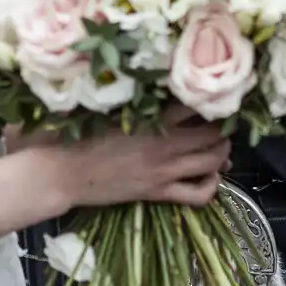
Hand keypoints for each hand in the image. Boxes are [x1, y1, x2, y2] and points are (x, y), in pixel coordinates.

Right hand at [50, 107, 232, 210]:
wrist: (63, 171)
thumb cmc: (78, 133)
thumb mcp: (109, 107)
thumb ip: (136, 99)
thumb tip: (159, 90)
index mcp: (151, 117)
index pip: (196, 104)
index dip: (211, 101)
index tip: (213, 98)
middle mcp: (164, 142)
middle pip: (213, 134)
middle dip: (223, 128)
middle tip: (220, 124)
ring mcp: (163, 170)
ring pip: (212, 161)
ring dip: (222, 153)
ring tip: (218, 147)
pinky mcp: (158, 193)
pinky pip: (199, 195)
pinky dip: (211, 186)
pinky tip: (209, 177)